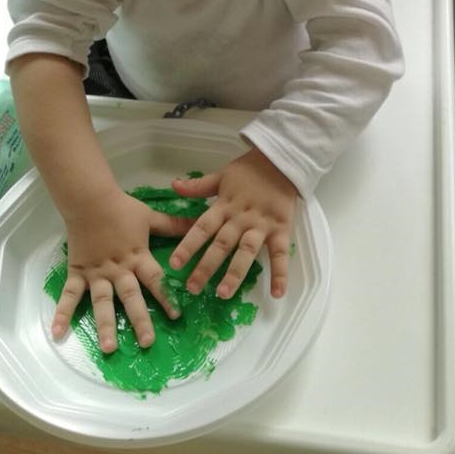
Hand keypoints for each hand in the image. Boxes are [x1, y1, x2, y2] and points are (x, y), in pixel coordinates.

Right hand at [52, 188, 192, 352]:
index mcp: (137, 256)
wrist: (90, 199)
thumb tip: (199, 221)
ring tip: (109, 348)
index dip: (166, 297)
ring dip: (105, 325)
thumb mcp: (150, 217)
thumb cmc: (122, 208)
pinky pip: (69, 295)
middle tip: (147, 343)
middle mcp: (118, 269)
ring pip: (102, 302)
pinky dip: (62, 313)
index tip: (176, 316)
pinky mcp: (78, 272)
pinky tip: (57, 333)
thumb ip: (173, 225)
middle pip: (131, 297)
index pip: (155, 279)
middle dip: (140, 320)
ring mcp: (97, 273)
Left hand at [168, 148, 297, 299]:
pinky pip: (281, 253)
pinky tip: (277, 293)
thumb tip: (173, 186)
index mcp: (225, 206)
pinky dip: (280, 273)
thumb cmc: (250, 170)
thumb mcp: (222, 175)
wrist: (282, 161)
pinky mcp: (281, 229)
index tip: (174, 264)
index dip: (188, 245)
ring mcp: (262, 225)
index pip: (203, 227)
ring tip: (223, 293)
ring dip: (236, 273)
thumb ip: (199, 186)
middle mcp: (241, 218)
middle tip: (193, 288)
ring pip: (247, 251)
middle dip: (206, 267)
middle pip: (222, 244)